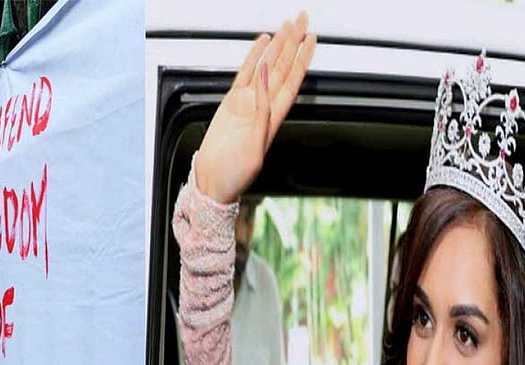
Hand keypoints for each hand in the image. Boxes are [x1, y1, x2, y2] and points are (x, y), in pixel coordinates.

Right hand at [196, 12, 315, 203]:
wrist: (213, 183)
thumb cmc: (235, 175)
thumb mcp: (255, 147)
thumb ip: (261, 112)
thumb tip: (266, 80)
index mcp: (274, 119)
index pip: (293, 81)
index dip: (302, 59)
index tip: (311, 39)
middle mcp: (263, 108)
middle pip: (282, 68)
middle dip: (293, 44)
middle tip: (300, 21)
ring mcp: (247, 104)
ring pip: (265, 68)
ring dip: (276, 47)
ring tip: (285, 27)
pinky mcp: (230, 105)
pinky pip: (244, 75)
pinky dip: (253, 58)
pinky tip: (261, 44)